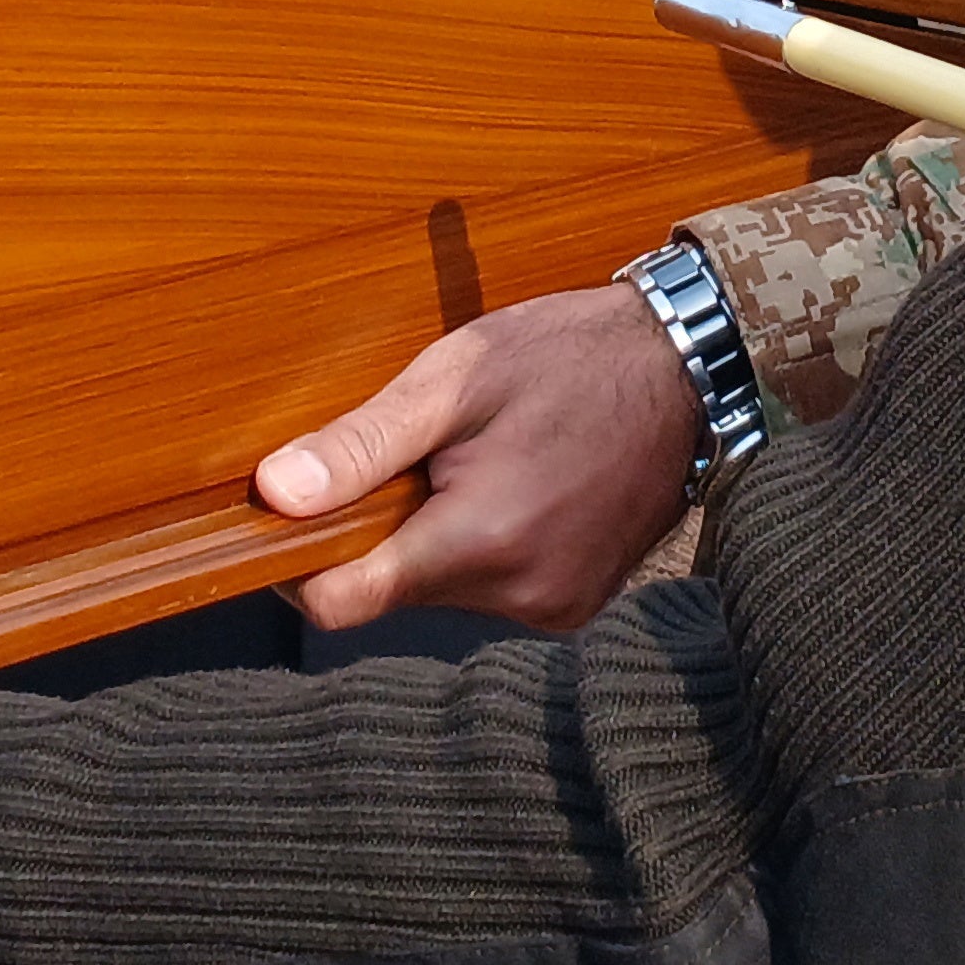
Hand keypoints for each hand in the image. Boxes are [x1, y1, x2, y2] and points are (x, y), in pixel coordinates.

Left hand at [249, 282, 706, 633]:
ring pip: (442, 590)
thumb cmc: (570, 358)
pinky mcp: (577, 605)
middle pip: (393, 592)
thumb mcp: (453, 380)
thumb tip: (275, 494)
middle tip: (430, 455)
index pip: (342, 603)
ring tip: (488, 463)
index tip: (298, 517)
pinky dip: (486, 546)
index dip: (301, 563)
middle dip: (389, 529)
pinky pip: (494, 589)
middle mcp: (521, 594)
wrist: (689, 366)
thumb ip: (361, 446)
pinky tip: (521, 487)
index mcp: (481, 541)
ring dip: (440, 537)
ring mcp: (556, 607)